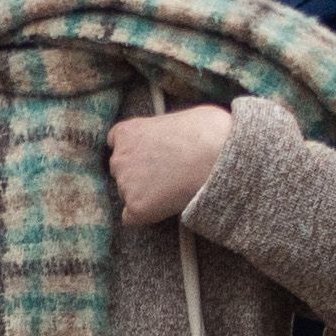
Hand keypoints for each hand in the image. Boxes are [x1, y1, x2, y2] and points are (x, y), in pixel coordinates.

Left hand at [107, 104, 232, 226]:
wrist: (219, 158)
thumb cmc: (208, 132)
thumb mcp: (182, 117)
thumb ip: (163, 130)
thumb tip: (172, 136)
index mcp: (127, 132)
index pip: (116, 142)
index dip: (133, 149)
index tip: (146, 153)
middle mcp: (120, 159)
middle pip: (120, 170)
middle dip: (137, 172)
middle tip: (164, 173)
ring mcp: (125, 185)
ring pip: (127, 193)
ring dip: (143, 193)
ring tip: (172, 187)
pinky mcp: (135, 208)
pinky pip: (132, 217)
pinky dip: (145, 214)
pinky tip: (165, 206)